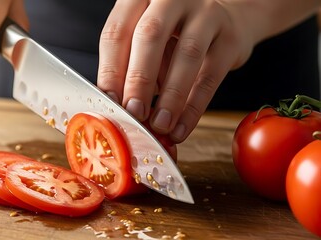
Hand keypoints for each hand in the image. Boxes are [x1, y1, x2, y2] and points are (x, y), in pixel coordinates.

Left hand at [97, 0, 257, 143]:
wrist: (226, 20)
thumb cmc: (174, 35)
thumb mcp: (146, 41)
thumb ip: (131, 66)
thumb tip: (120, 108)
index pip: (117, 31)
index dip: (111, 70)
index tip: (109, 102)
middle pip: (150, 35)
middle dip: (139, 80)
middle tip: (134, 113)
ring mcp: (205, 12)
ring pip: (187, 54)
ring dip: (170, 96)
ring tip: (160, 125)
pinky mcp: (230, 37)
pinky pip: (211, 75)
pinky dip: (194, 107)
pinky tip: (181, 127)